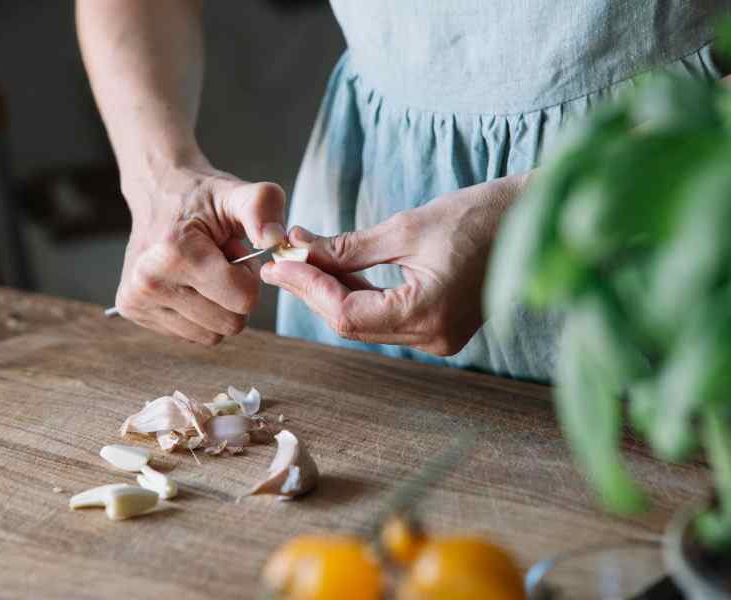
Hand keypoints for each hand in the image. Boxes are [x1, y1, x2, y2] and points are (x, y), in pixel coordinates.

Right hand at [115, 159, 286, 344]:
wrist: (157, 192)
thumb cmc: (202, 197)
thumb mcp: (237, 193)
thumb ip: (263, 209)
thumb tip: (276, 239)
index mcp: (175, 253)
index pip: (244, 299)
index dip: (249, 276)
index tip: (234, 252)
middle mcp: (148, 282)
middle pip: (231, 323)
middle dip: (236, 294)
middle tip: (220, 261)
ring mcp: (137, 301)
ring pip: (212, 335)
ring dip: (218, 306)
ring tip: (204, 270)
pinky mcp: (133, 312)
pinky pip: (192, 335)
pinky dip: (200, 314)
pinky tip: (189, 283)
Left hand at [261, 176, 526, 354]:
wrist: (533, 220)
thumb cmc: (480, 215)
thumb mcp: (407, 227)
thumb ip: (349, 247)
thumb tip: (301, 250)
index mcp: (427, 314)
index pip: (346, 314)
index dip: (307, 288)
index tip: (278, 262)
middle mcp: (432, 337)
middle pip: (351, 323)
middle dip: (314, 290)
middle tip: (283, 259)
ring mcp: (438, 337)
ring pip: (366, 323)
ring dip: (332, 292)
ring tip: (302, 260)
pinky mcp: (440, 326)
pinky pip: (386, 317)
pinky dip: (359, 295)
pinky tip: (337, 271)